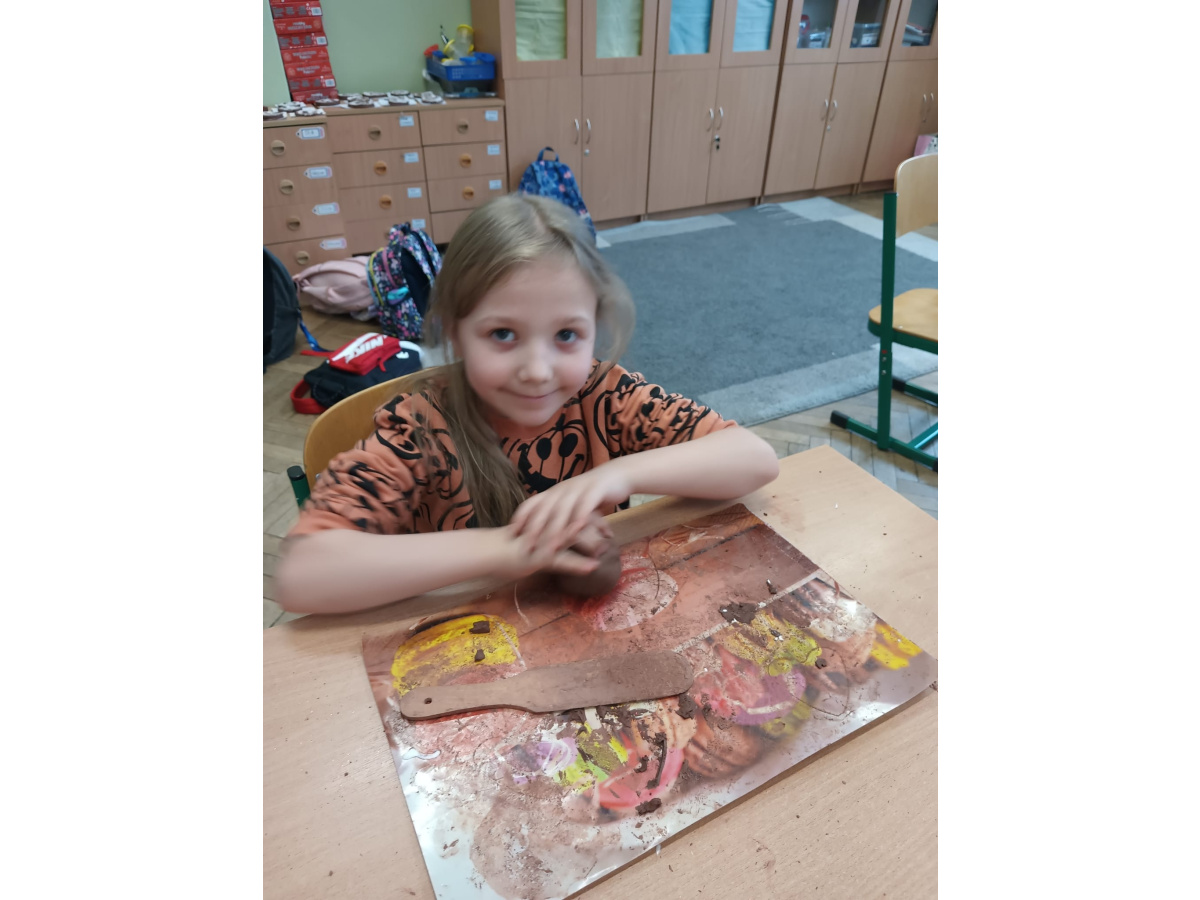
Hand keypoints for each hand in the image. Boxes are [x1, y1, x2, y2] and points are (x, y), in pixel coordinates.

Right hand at [491, 511, 612, 581]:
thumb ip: (547, 533)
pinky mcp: (540, 555)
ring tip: (606, 553)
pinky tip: (593, 568)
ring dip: (593, 545)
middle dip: (598, 528)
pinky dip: (579, 564)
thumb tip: (561, 536)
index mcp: (548, 518)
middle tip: (609, 536)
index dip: (593, 517)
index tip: (604, 526)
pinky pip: (563, 559)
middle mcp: (549, 525)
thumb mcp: (533, 536)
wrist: (487, 551)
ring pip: (575, 537)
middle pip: (580, 521)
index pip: (576, 512)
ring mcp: (546, 540)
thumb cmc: (508, 545)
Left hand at [509, 463, 631, 556]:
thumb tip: (542, 533)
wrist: (618, 474)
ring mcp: (578, 488)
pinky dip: (579, 519)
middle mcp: (562, 489)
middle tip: (527, 547)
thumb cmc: (592, 493)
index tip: (512, 533)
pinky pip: (585, 505)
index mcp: (554, 492)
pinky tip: (577, 532)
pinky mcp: (595, 489)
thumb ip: (558, 514)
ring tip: (551, 548)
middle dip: (535, 529)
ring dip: (556, 530)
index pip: (531, 503)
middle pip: (544, 509)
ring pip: (563, 510)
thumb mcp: (571, 502)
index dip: (521, 518)